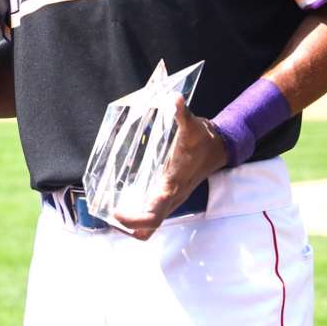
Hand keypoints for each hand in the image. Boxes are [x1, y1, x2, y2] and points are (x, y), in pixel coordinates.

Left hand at [113, 95, 226, 240]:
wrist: (220, 147)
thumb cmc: (202, 138)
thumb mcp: (192, 125)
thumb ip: (181, 114)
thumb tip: (175, 99)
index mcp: (174, 186)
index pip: (154, 215)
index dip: (134, 219)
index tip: (117, 213)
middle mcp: (172, 198)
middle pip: (149, 226)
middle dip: (128, 226)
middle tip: (107, 213)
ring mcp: (171, 199)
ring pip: (151, 223)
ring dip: (132, 223)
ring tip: (110, 211)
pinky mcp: (170, 195)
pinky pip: (153, 214)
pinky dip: (138, 215)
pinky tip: (124, 202)